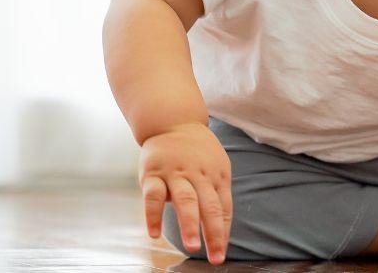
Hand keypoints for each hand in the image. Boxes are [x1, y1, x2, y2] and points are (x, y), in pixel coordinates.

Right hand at [138, 122, 232, 264]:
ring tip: (192, 247)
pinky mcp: (153, 173)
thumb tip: (221, 230)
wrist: (173, 120)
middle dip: (213, 232)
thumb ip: (217, 194)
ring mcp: (175, 172)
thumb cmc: (197, 152)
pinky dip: (153, 215)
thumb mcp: (216, 166)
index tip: (221, 254)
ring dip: (189, 224)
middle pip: (209, 205)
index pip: (224, 207)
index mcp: (217, 175)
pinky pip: (153, 196)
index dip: (223, 232)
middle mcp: (199, 174)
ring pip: (185, 199)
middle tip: (215, 256)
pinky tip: (154, 234)